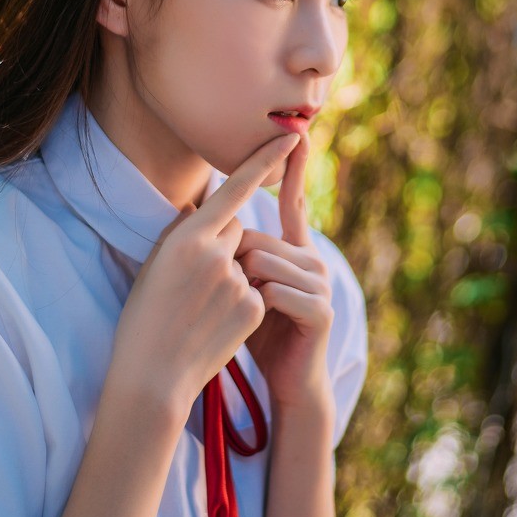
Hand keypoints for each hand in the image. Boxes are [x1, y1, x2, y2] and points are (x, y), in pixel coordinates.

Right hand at [106, 132, 300, 415]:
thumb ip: (182, 230)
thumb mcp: (155, 264)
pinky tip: (216, 325)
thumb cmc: (145, 316)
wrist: (152, 376)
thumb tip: (202, 206)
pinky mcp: (253, 308)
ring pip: (246, 264)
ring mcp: (236, 281)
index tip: (289, 136)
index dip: (264, 160)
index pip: (233, 189)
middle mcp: (215, 253)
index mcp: (187, 237)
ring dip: (232, 278)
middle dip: (224, 246)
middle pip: (236, 231)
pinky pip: (254, 292)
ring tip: (200, 310)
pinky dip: (241, 304)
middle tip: (195, 283)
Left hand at [237, 135, 335, 412]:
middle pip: (256, 238)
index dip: (295, 166)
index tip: (298, 132)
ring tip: (249, 313)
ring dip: (242, 287)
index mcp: (295, 251)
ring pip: (261, 261)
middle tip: (238, 300)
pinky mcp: (320, 309)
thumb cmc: (258, 334)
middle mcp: (313, 260)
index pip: (293, 201)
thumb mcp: (242, 287)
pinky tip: (262, 322)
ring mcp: (321, 284)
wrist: (289, 384)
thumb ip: (231, 251)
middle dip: (233, 266)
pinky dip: (256, 306)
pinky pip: (272, 290)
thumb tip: (195, 209)